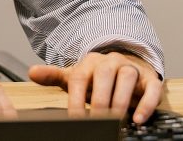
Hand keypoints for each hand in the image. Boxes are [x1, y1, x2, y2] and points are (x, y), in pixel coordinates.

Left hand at [28, 52, 162, 123]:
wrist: (126, 63)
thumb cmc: (97, 77)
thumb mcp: (75, 76)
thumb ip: (54, 75)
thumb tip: (31, 72)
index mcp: (90, 62)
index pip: (80, 78)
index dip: (76, 99)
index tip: (74, 119)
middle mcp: (110, 62)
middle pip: (104, 75)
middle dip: (100, 99)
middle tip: (97, 120)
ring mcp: (131, 68)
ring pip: (127, 77)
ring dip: (121, 99)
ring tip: (117, 120)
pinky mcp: (149, 78)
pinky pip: (151, 88)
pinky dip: (146, 104)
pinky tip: (138, 119)